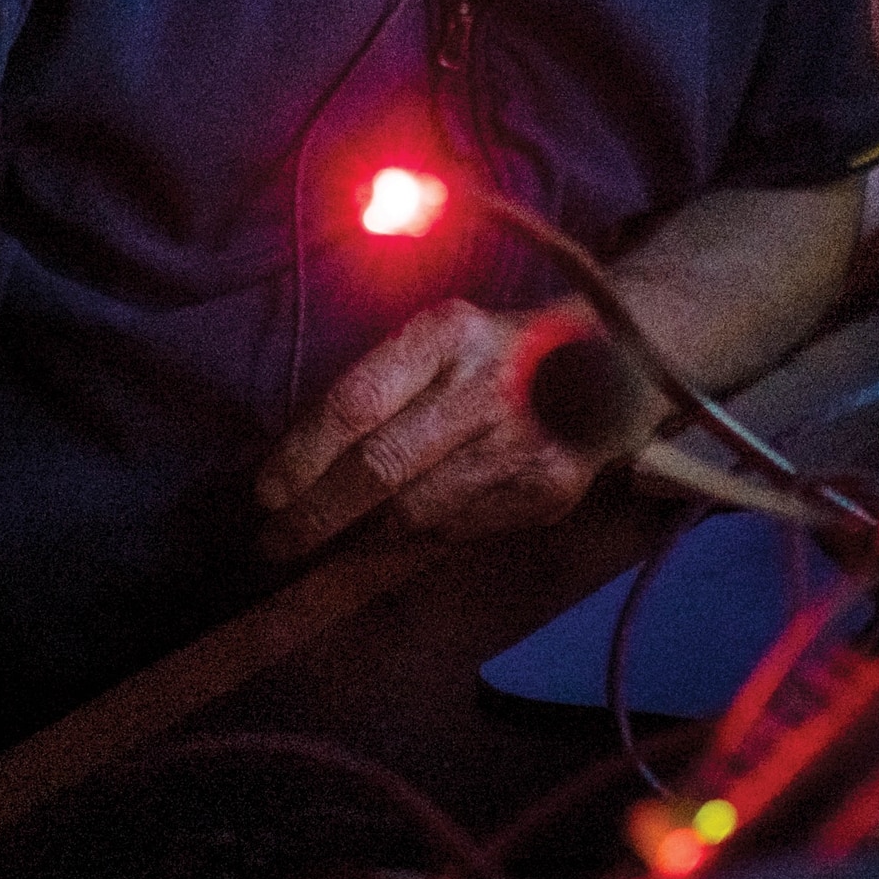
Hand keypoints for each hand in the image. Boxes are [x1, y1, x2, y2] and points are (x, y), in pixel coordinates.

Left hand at [256, 299, 600, 560]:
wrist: (612, 359)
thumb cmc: (493, 352)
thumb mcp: (438, 339)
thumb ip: (379, 387)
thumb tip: (296, 463)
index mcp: (449, 333)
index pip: (356, 404)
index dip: (302, 457)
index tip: (266, 493)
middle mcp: (487, 385)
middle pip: (381, 468)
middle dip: (316, 515)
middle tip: (277, 541)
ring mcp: (524, 443)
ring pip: (416, 513)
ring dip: (359, 537)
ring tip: (324, 545)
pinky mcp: (549, 490)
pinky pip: (459, 532)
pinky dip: (417, 539)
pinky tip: (393, 537)